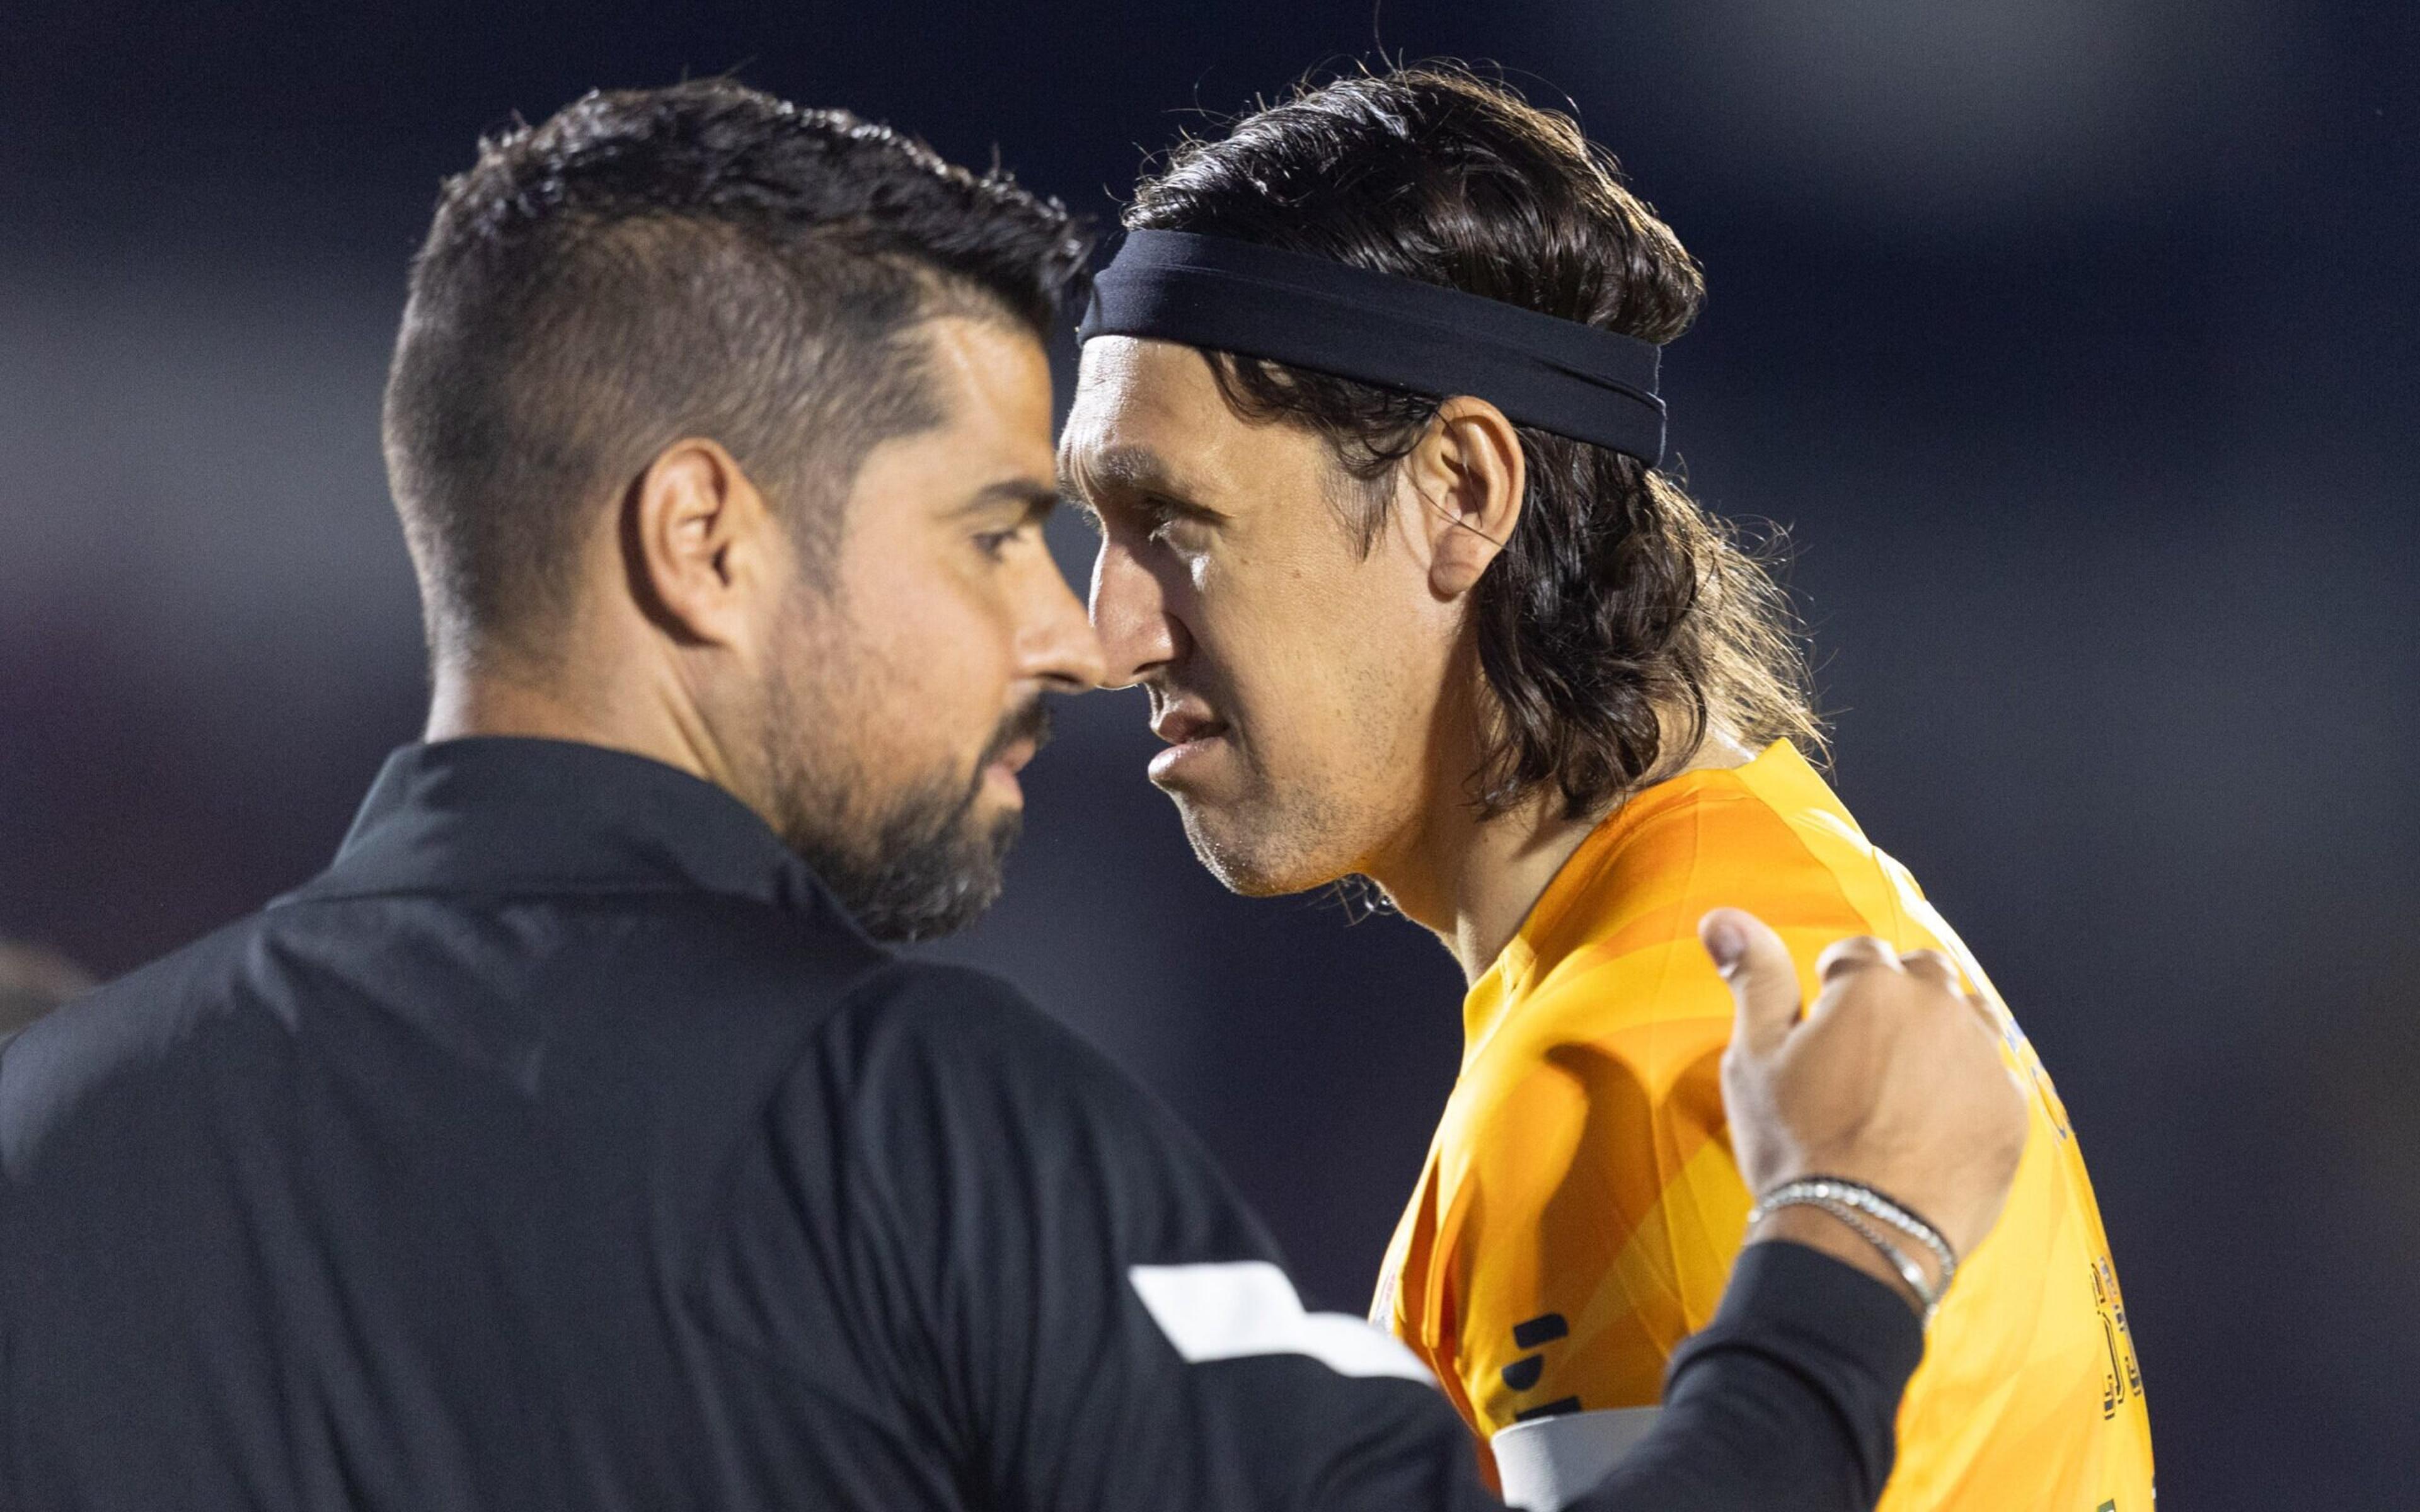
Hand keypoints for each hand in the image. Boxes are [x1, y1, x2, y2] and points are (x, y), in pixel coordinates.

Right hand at [1699, 908, 2026, 1272]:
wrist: (1860, 1235)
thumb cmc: (1797, 1144)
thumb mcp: (1755, 1057)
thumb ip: (1753, 978)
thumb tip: (1724, 917)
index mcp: (1873, 987)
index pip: (1857, 952)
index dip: (1833, 982)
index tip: (1822, 1022)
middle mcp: (1939, 1009)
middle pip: (1924, 973)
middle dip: (1896, 994)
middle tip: (1865, 1047)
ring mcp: (1983, 1060)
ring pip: (1971, 1016)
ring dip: (1941, 1029)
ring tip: (1905, 1077)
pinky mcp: (2010, 1112)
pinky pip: (1995, 1075)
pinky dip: (1968, 1084)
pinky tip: (1935, 1120)